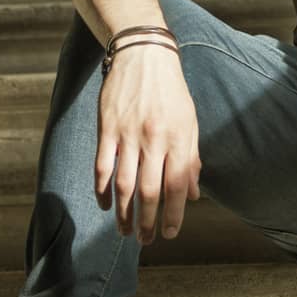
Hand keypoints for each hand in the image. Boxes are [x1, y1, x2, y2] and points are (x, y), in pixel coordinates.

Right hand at [94, 44, 202, 244]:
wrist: (144, 55)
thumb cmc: (171, 91)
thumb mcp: (190, 121)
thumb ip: (191, 158)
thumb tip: (193, 195)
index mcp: (179, 138)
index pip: (177, 186)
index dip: (174, 214)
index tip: (170, 234)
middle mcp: (154, 139)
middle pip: (149, 191)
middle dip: (148, 222)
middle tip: (146, 241)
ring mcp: (128, 134)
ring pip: (124, 185)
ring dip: (123, 213)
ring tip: (124, 231)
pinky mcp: (107, 128)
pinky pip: (102, 166)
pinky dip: (102, 190)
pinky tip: (105, 205)